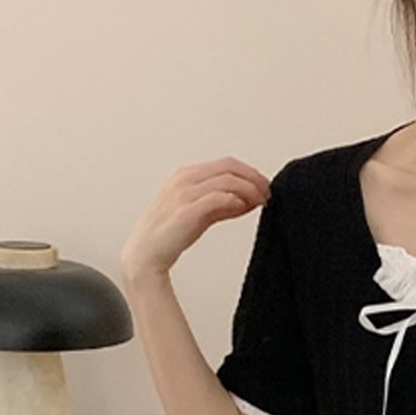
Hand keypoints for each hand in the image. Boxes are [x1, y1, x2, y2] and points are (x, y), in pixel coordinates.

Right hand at [120, 155, 270, 283]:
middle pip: (230, 167)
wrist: (147, 251)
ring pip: (227, 180)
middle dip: (254, 179)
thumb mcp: (203, 212)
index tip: (264, 186)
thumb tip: (251, 201)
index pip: (228, 163)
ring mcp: (184, 193)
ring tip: (260, 202)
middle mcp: (186, 178)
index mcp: (188, 173)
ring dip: (249, 190)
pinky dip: (234, 201)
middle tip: (267, 193)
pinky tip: (243, 208)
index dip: (251, 173)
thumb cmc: (171, 231)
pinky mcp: (186, 211)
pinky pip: (217, 198)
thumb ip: (226, 204)